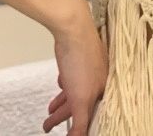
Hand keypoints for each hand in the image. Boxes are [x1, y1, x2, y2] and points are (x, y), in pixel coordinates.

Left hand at [43, 14, 107, 134]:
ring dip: (62, 103)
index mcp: (104, 89)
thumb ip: (81, 122)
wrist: (73, 27)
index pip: (92, 115)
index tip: (67, 134)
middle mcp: (101, 79)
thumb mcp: (80, 98)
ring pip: (76, 91)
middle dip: (64, 116)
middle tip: (48, 125)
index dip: (79, 127)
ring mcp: (92, 67)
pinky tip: (61, 85)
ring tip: (49, 112)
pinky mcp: (82, 57)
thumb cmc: (80, 59)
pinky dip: (66, 87)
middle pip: (82, 104)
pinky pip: (74, 78)